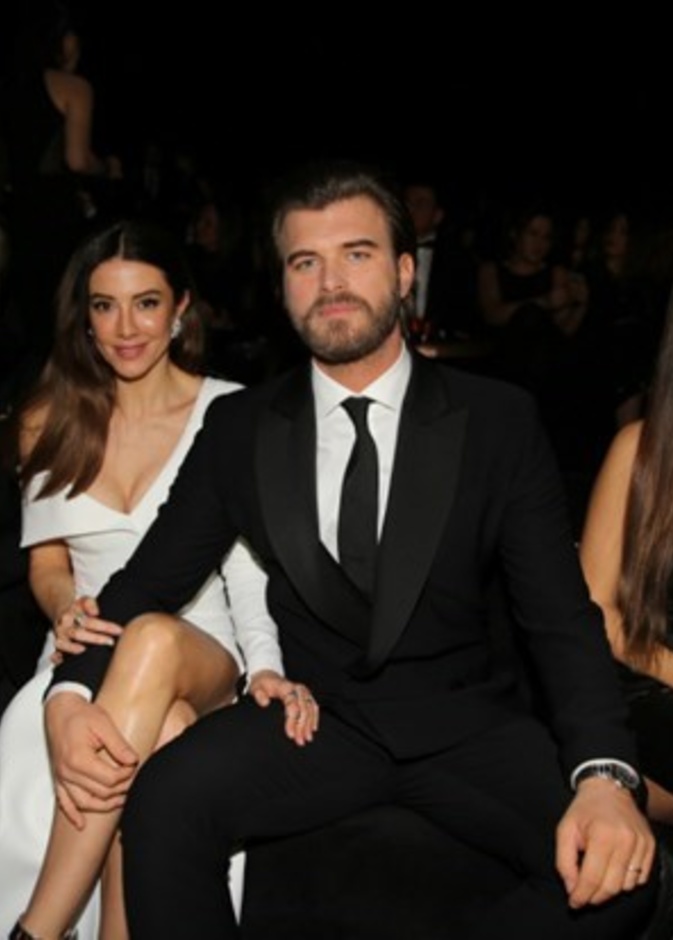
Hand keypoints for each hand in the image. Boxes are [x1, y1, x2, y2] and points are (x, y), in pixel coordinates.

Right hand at [45, 692, 137, 828]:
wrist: (60, 709)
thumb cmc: (81, 714)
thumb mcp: (104, 724)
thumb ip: (119, 744)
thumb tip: (133, 761)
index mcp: (79, 759)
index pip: (109, 779)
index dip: (126, 776)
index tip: (135, 767)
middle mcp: (67, 772)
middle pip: (99, 793)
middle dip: (120, 790)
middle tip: (133, 780)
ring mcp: (61, 777)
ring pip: (83, 803)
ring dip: (102, 806)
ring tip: (120, 801)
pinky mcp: (58, 778)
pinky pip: (63, 802)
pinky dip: (72, 815)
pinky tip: (81, 824)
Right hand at [51, 596, 122, 662]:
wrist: (61, 612)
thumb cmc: (78, 608)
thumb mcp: (84, 601)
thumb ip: (90, 604)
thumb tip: (95, 612)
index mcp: (70, 615)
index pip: (90, 622)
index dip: (105, 627)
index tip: (119, 630)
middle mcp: (63, 627)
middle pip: (78, 634)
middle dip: (96, 639)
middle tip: (111, 642)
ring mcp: (58, 637)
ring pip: (63, 645)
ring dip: (75, 650)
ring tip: (88, 653)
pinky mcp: (57, 647)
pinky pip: (56, 655)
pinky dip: (59, 659)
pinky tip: (66, 662)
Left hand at [248, 670, 319, 745]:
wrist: (268, 677)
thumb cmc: (262, 685)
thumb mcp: (256, 687)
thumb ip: (259, 695)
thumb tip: (265, 702)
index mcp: (285, 686)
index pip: (292, 704)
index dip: (292, 720)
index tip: (290, 734)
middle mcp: (297, 688)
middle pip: (304, 708)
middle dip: (302, 726)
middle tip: (299, 741)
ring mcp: (303, 691)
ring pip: (310, 708)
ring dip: (309, 724)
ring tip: (306, 739)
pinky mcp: (305, 695)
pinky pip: (313, 706)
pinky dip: (314, 718)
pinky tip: (313, 729)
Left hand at [556, 777, 654, 908]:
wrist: (609, 788)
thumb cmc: (584, 810)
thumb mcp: (565, 829)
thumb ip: (564, 861)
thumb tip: (571, 887)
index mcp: (602, 835)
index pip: (592, 878)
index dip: (581, 895)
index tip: (574, 903)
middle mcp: (625, 840)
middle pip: (611, 886)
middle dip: (594, 897)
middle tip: (583, 896)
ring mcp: (641, 844)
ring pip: (626, 885)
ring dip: (610, 889)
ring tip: (597, 877)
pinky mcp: (650, 846)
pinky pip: (640, 878)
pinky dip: (625, 881)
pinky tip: (613, 870)